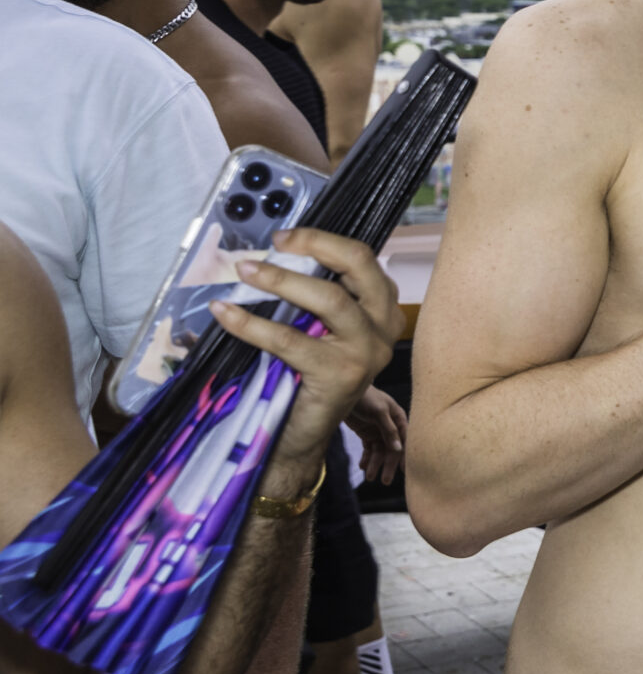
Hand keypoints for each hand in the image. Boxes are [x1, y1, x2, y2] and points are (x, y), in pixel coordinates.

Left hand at [215, 229, 399, 485]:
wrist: (300, 436)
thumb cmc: (305, 377)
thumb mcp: (322, 331)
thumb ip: (317, 299)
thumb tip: (276, 256)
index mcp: (383, 310)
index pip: (363, 258)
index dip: (322, 240)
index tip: (283, 237)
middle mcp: (384, 328)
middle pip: (359, 265)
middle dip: (315, 245)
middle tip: (273, 244)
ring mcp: (367, 352)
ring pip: (329, 298)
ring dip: (281, 280)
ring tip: (245, 271)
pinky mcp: (340, 376)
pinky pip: (290, 340)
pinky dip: (252, 323)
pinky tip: (226, 313)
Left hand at [347, 385, 408, 484]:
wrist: (344, 391)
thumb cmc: (366, 397)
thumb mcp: (379, 412)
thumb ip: (389, 430)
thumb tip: (399, 449)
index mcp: (399, 419)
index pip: (405, 440)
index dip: (405, 455)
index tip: (404, 471)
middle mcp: (391, 426)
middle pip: (392, 449)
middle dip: (388, 465)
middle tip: (385, 481)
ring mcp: (378, 430)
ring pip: (379, 452)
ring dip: (375, 464)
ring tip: (368, 477)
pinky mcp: (367, 433)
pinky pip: (369, 450)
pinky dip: (366, 459)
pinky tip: (362, 467)